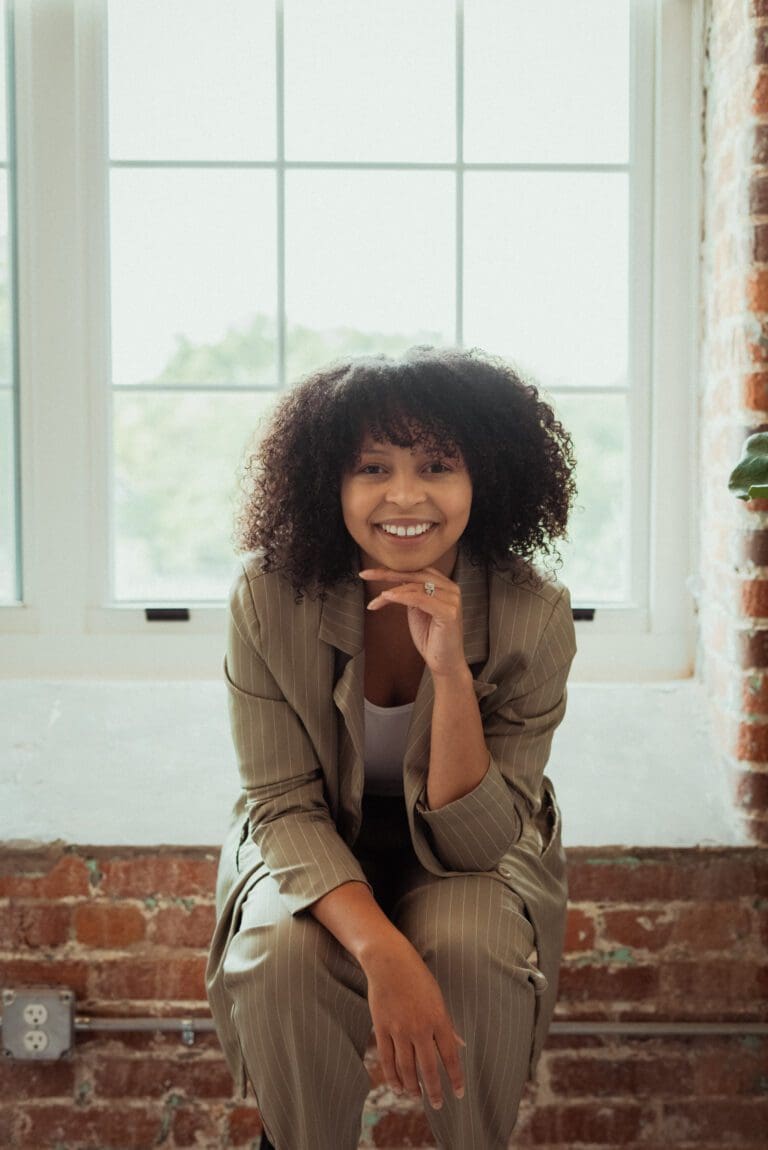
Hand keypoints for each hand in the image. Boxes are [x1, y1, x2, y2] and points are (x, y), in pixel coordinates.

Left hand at [360, 566, 466, 678]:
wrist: (445, 663)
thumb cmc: (430, 638)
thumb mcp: (416, 610)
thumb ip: (409, 594)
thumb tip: (391, 580)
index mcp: (445, 585)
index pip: (416, 570)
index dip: (392, 569)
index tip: (369, 572)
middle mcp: (451, 588)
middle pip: (415, 573)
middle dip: (387, 573)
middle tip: (365, 574)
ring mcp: (452, 599)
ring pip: (416, 587)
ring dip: (391, 591)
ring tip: (375, 599)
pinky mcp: (449, 612)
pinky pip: (421, 599)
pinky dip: (402, 596)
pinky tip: (387, 597)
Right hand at [362, 933, 465, 1108]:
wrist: (389, 961)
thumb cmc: (417, 978)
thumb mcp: (438, 998)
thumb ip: (448, 1025)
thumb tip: (461, 1045)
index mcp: (438, 1018)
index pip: (450, 1056)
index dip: (455, 1077)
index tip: (458, 1093)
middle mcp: (420, 1027)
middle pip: (428, 1067)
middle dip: (434, 1090)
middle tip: (438, 1105)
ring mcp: (399, 1029)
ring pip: (406, 1067)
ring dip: (413, 1087)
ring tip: (417, 1097)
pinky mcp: (382, 1028)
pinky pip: (387, 1059)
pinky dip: (392, 1076)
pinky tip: (398, 1087)